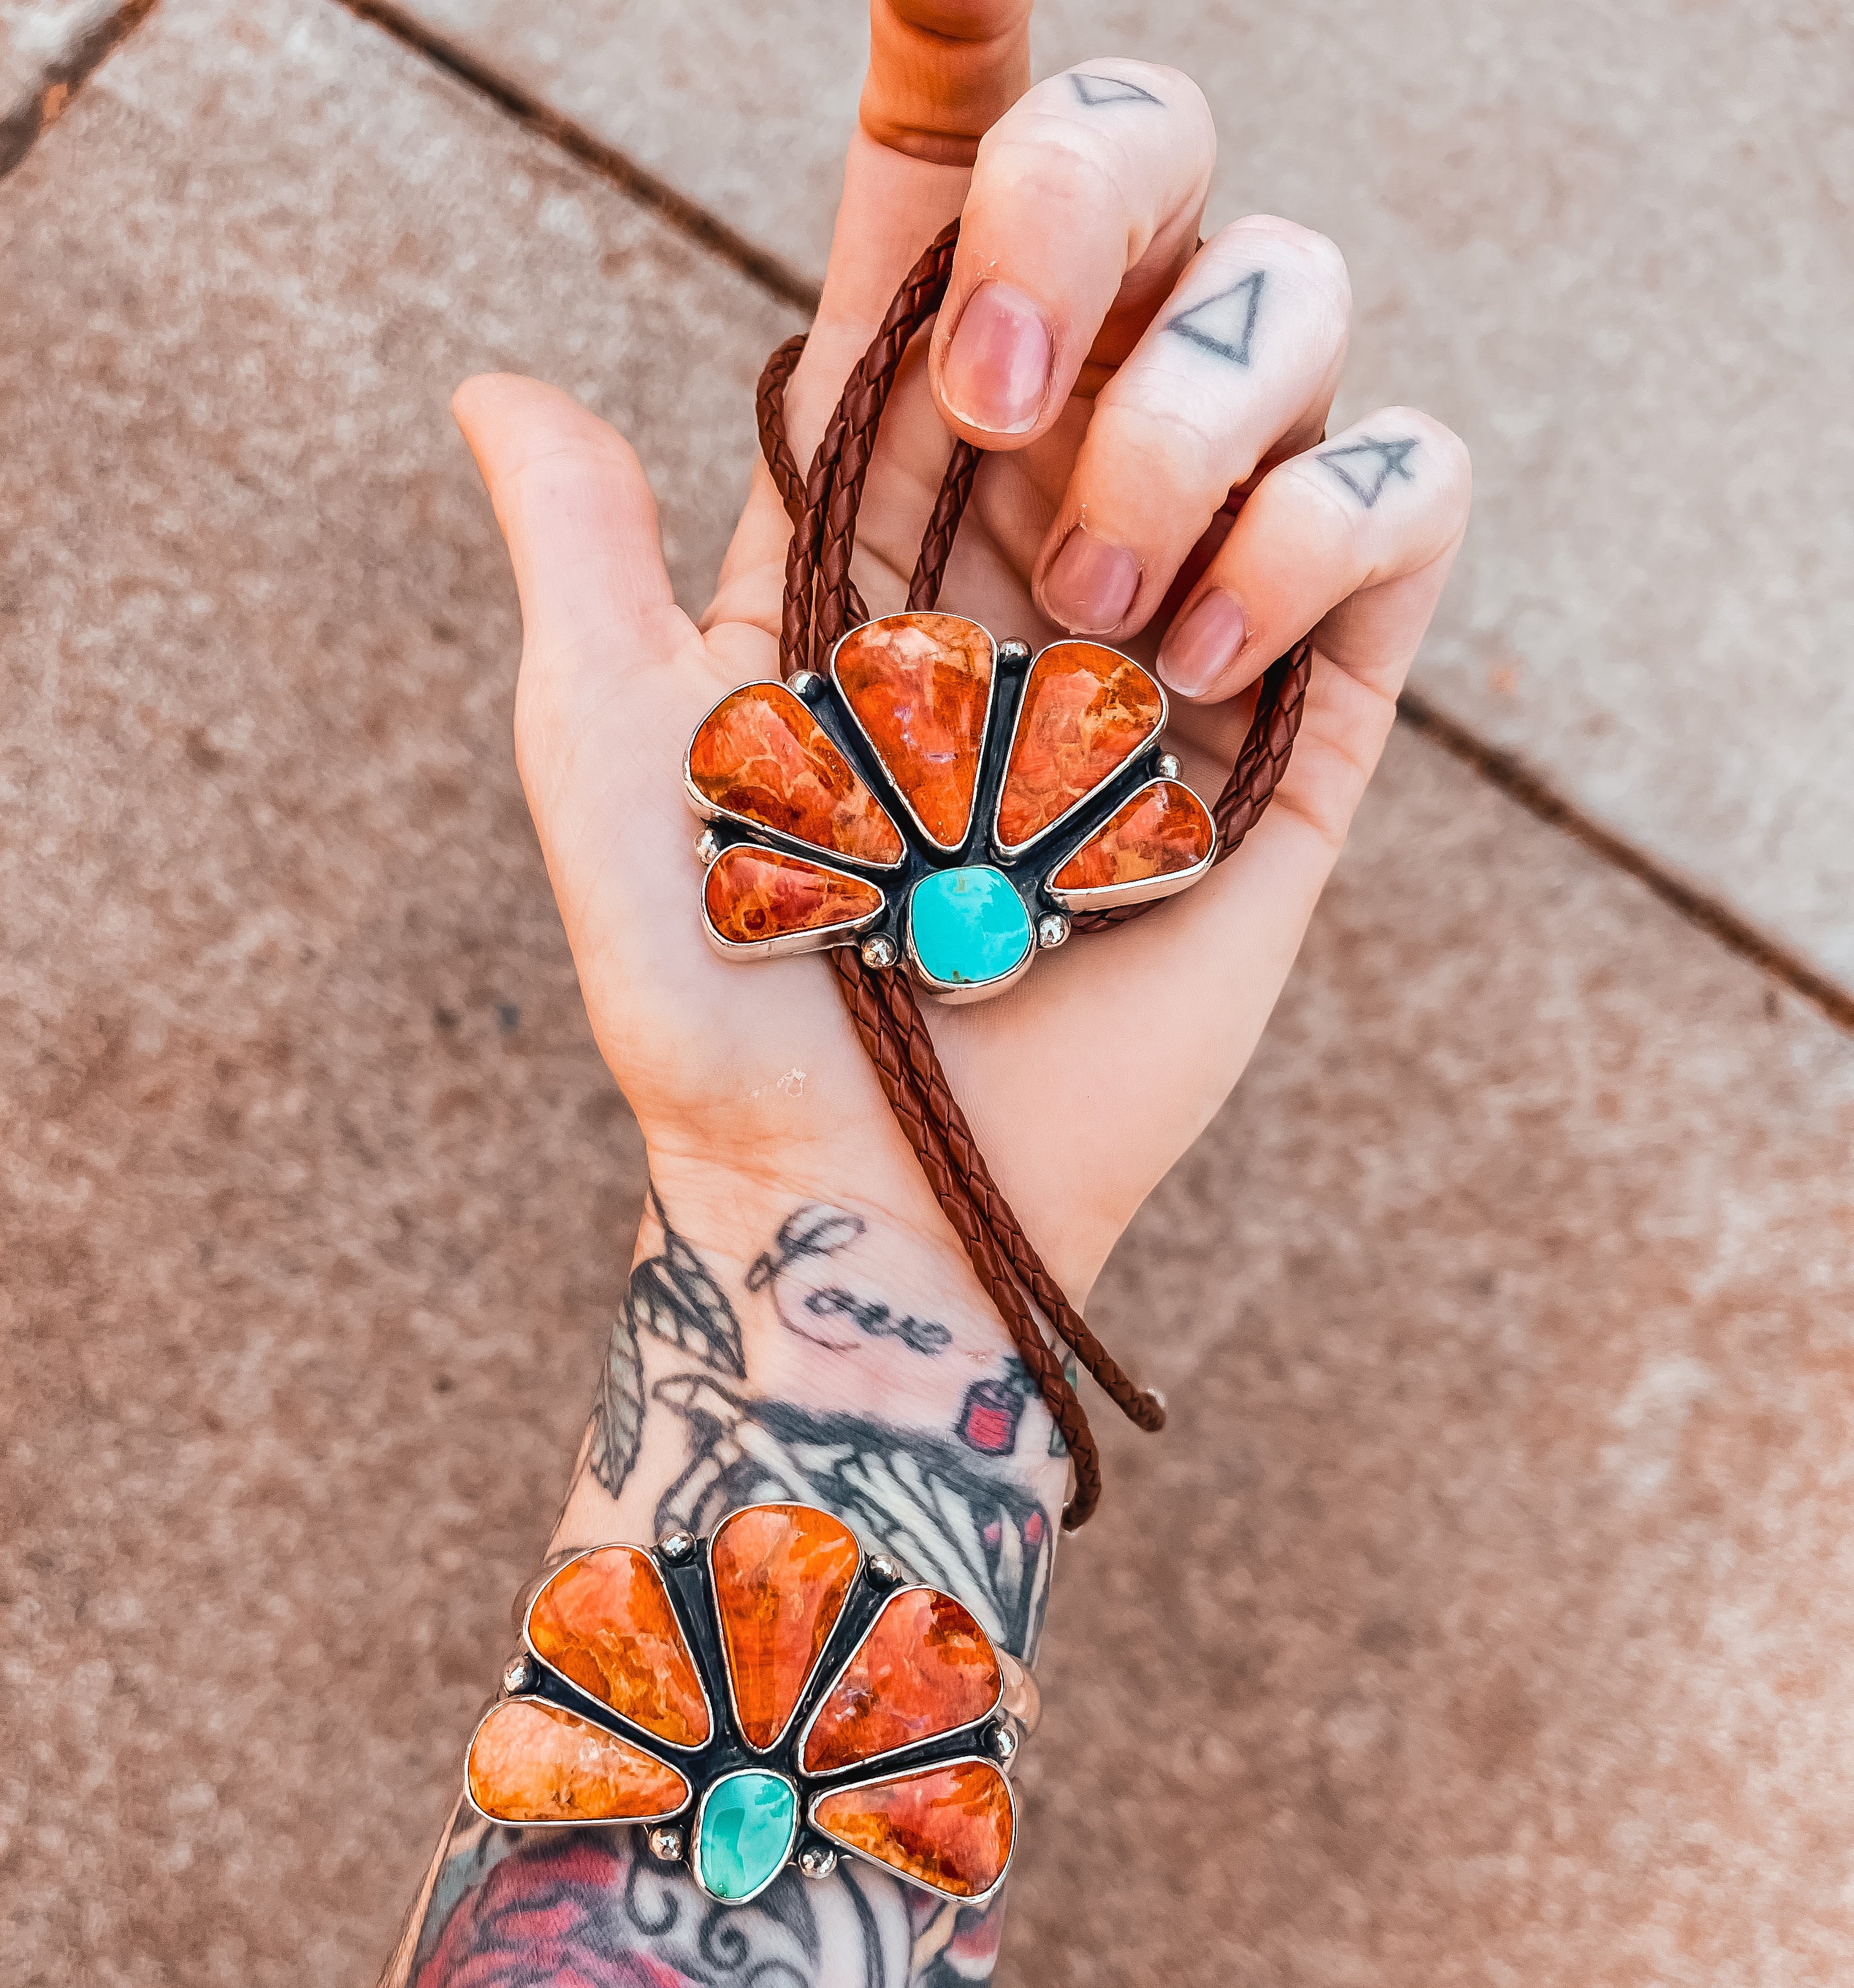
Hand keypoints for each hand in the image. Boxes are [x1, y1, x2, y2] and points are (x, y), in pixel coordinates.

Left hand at [454, 0, 1468, 1315]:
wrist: (873, 1194)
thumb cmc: (725, 1005)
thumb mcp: (613, 771)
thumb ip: (581, 562)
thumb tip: (502, 384)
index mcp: (880, 494)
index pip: (946, 213)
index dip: (968, 72)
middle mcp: (1048, 507)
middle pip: (1163, 192)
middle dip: (1094, 228)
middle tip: (995, 413)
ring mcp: (1195, 596)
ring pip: (1299, 321)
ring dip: (1194, 435)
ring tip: (1098, 635)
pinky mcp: (1307, 713)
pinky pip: (1408, 493)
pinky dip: (1333, 525)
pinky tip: (1216, 661)